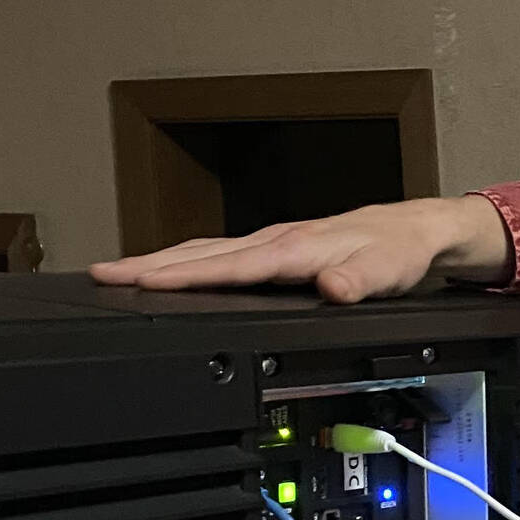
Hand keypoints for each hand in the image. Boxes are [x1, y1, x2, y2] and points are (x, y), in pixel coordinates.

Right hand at [87, 195, 512, 302]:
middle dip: (149, 265)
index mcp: (295, 249)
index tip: (136, 279)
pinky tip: (174, 272)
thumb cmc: (402, 251)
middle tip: (99, 275)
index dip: (181, 275)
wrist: (420, 232)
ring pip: (208, 252)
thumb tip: (332, 287)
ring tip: (118, 273)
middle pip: (202, 254)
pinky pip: (223, 256)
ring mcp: (275, 245)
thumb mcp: (390, 273)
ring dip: (162, 262)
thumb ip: (359, 281)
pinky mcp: (278, 251)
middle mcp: (278, 242)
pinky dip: (191, 262)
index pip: (228, 266)